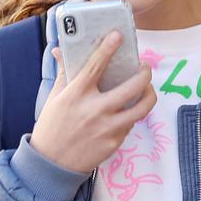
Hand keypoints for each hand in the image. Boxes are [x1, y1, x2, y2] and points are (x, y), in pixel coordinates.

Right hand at [28, 32, 155, 173]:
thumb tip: (60, 50)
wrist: (52, 164)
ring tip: (147, 89)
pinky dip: (131, 115)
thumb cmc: (51, 127)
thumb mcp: (54, 99)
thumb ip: (64, 73)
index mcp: (76, 95)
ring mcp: (107, 128)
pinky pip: (130, 124)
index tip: (118, 36)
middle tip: (144, 68)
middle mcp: (95, 110)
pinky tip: (127, 111)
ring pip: (142, 107)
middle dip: (144, 74)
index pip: (96, 67)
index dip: (108, 49)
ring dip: (149, 94)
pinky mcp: (114, 142)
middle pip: (132, 87)